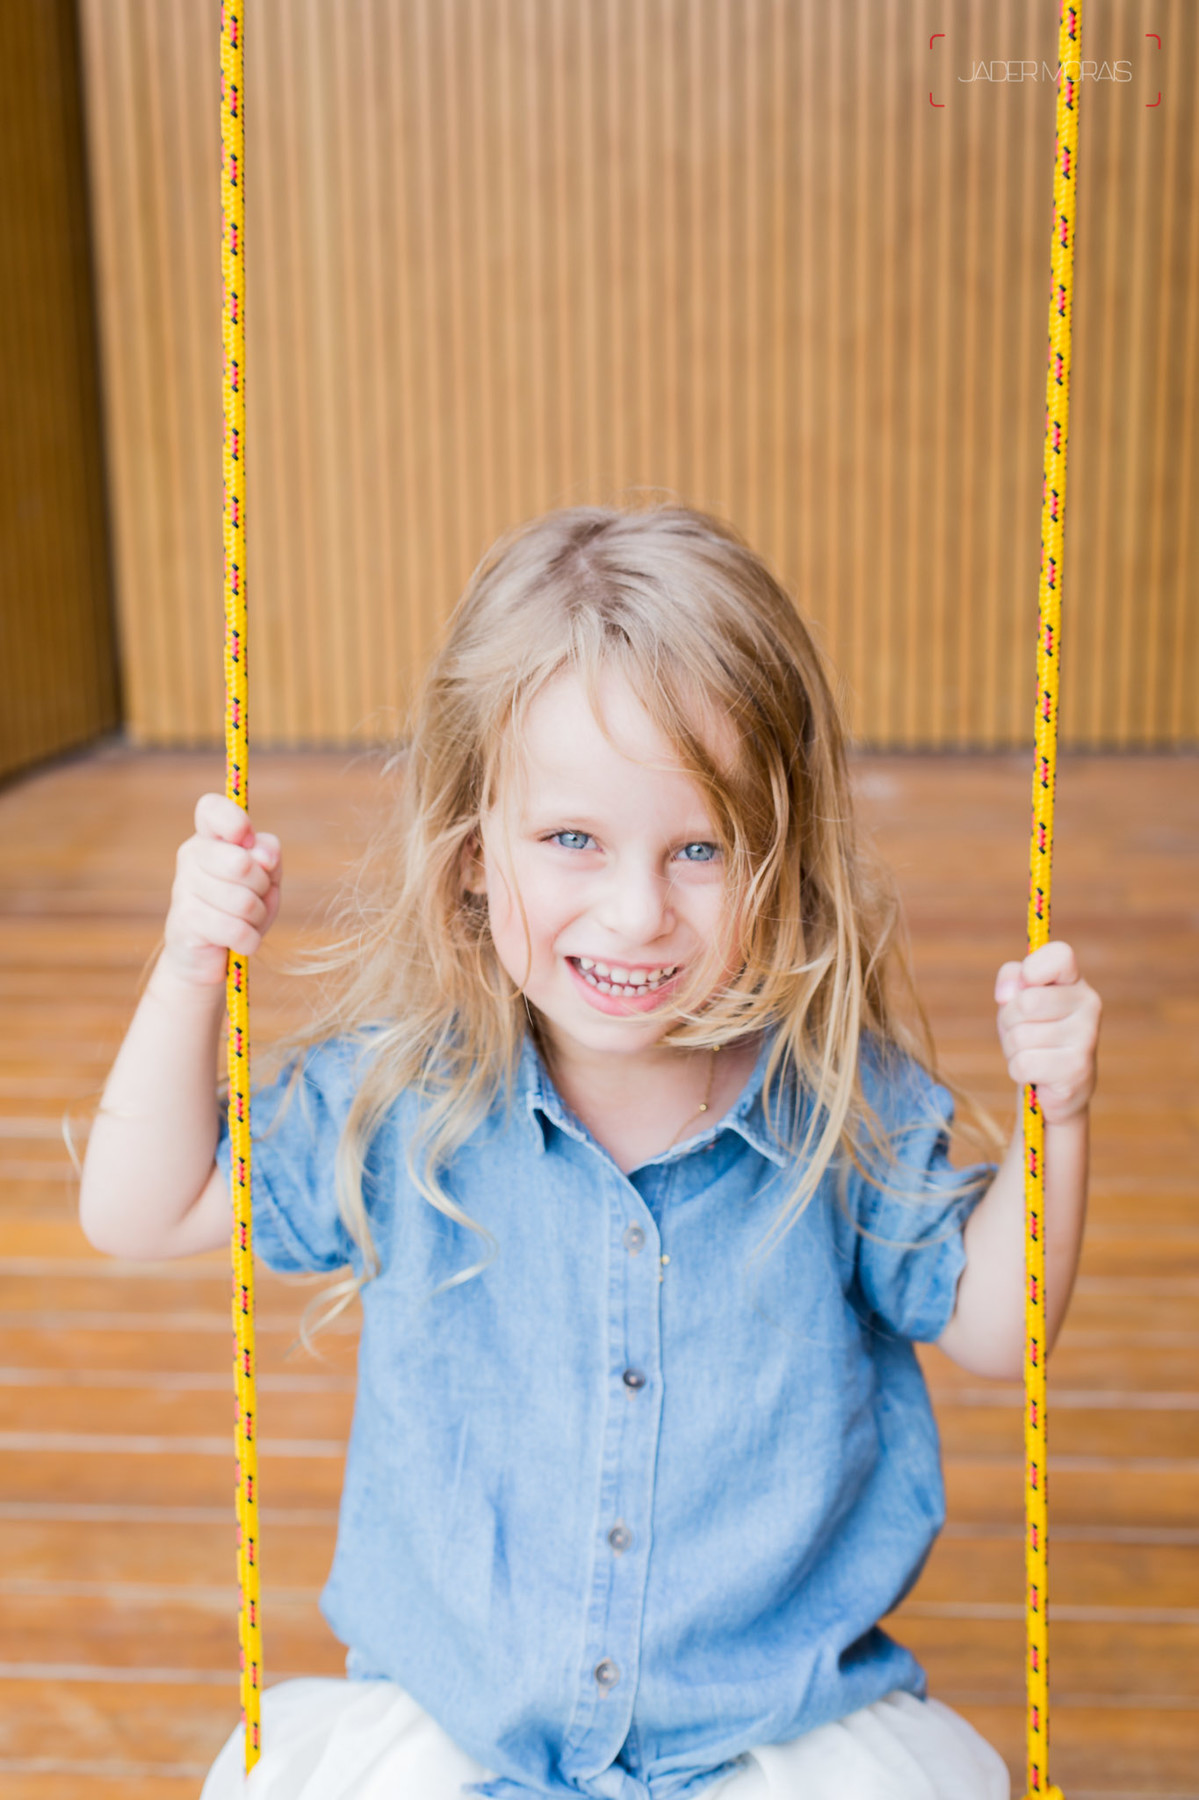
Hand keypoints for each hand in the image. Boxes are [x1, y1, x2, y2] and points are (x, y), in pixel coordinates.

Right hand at [161, 793, 281, 988]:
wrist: (209, 956)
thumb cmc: (240, 909)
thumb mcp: (265, 878)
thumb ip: (268, 854)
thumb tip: (262, 855)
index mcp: (210, 837)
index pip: (211, 808)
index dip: (235, 822)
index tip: (246, 842)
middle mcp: (191, 856)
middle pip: (241, 863)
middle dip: (261, 887)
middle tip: (254, 897)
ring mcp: (183, 888)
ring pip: (243, 901)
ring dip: (256, 917)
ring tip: (245, 921)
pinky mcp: (184, 921)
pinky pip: (235, 929)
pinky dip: (249, 940)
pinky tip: (240, 941)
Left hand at [995, 940, 1099, 1123]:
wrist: (1056, 1083)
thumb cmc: (1033, 1031)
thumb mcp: (1016, 999)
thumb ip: (1010, 979)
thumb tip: (1007, 995)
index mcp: (1074, 980)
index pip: (1060, 955)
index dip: (1032, 968)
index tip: (1026, 984)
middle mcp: (1089, 1004)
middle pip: (1026, 1003)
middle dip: (1009, 1020)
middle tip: (1021, 1030)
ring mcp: (1086, 1038)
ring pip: (1020, 1037)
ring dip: (1013, 1049)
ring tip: (1031, 1052)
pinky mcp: (1077, 1070)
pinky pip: (1023, 1065)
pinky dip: (1018, 1070)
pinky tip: (1037, 1072)